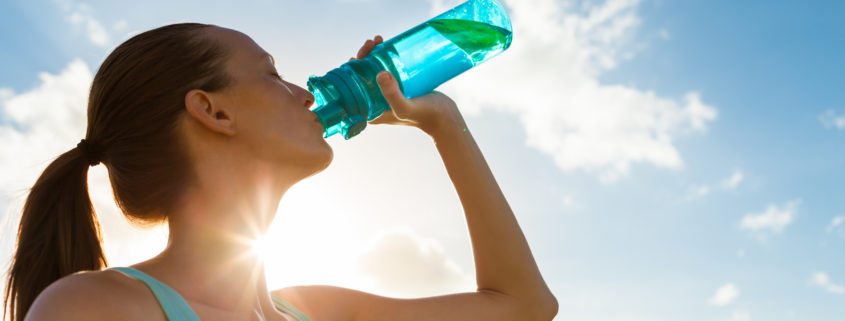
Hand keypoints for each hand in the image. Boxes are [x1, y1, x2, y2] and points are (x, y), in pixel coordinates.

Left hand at [349, 36, 464, 135]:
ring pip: (373, 71)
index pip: (353, 88)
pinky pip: (386, 70)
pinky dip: (384, 58)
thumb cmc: (424, 115)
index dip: (351, 70)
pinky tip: (386, 46)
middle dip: (363, 57)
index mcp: (370, 111)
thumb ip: (392, 95)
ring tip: (378, 40)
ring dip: (373, 55)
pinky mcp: (398, 88)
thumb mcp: (406, 107)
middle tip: (372, 43)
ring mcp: (386, 96)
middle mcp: (375, 104)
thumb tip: (380, 74)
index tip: (357, 55)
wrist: (445, 118)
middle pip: (362, 77)